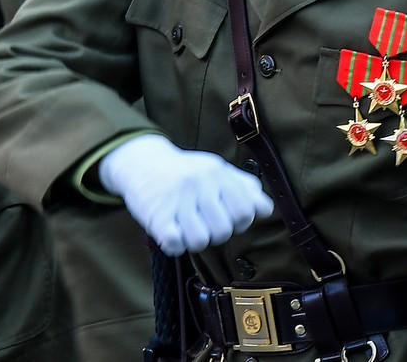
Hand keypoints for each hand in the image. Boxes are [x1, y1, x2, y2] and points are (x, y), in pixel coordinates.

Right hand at [97, 134, 273, 255]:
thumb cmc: (185, 172)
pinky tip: (172, 231)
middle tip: (203, 221)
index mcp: (217, 172)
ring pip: (200, 242)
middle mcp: (198, 183)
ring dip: (194, 241)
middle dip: (216, 233)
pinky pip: (175, 245)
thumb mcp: (216, 170)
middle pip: (224, 231)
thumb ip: (244, 188)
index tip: (226, 216)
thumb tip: (265, 209)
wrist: (141, 161)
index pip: (246, 211)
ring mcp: (176, 198)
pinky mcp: (156, 214)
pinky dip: (175, 245)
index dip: (239, 221)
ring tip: (186, 227)